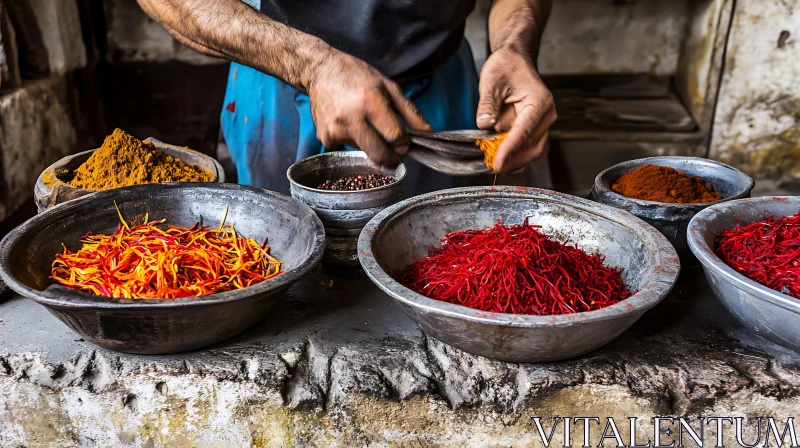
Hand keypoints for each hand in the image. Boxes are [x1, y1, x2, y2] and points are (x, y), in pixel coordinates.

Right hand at [307, 50, 431, 167]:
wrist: (320, 70)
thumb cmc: (356, 75)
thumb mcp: (389, 87)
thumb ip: (411, 112)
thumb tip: (429, 133)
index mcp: (371, 102)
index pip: (396, 138)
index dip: (404, 143)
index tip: (403, 140)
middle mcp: (352, 118)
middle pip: (381, 155)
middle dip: (392, 156)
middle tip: (394, 148)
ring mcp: (336, 130)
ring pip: (366, 152)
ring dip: (372, 144)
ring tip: (364, 121)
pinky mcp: (326, 138)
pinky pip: (349, 149)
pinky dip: (355, 140)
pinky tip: (349, 123)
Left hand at [476, 47, 555, 172]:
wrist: (514, 61)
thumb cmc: (506, 68)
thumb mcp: (491, 81)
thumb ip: (488, 104)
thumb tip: (484, 125)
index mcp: (539, 102)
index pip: (523, 131)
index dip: (509, 149)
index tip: (497, 163)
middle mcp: (547, 115)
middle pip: (532, 146)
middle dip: (512, 158)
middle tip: (490, 164)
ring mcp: (543, 123)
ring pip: (532, 150)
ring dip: (513, 158)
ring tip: (492, 160)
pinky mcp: (536, 129)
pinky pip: (528, 147)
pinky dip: (514, 153)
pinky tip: (499, 155)